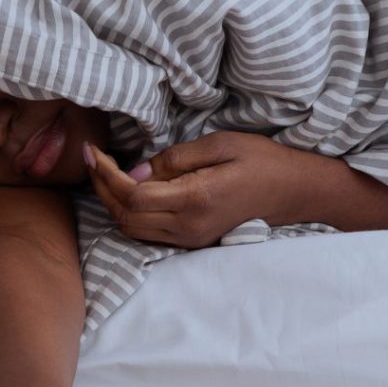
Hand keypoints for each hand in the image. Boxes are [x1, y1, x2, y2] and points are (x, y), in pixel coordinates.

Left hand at [84, 131, 307, 247]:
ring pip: (131, 229)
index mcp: (196, 200)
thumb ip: (174, 159)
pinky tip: (126, 190)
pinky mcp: (193, 241)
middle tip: (92, 159)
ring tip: (104, 173)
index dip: (105, 174)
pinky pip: (146, 233)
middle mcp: (189, 227)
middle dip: (101, 188)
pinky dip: (128, 213)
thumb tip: (134, 171)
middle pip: (125, 216)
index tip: (92, 151)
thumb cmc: (261, 160)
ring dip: (111, 202)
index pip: (132, 195)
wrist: (296, 191)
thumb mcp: (219, 145)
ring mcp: (190, 239)